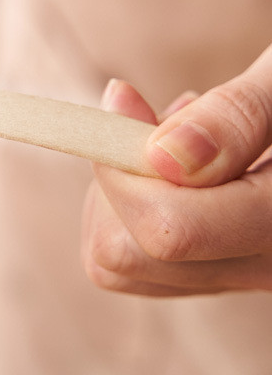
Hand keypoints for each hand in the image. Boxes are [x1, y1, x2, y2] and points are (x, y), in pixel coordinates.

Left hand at [82, 48, 271, 295]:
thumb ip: (239, 115)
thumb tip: (164, 159)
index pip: (168, 231)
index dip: (122, 165)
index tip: (124, 98)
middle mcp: (270, 270)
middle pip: (127, 258)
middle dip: (118, 180)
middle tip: (154, 113)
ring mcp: (246, 277)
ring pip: (123, 265)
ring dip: (126, 191)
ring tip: (183, 131)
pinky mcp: (227, 270)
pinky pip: (142, 260)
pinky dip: (138, 205)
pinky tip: (187, 159)